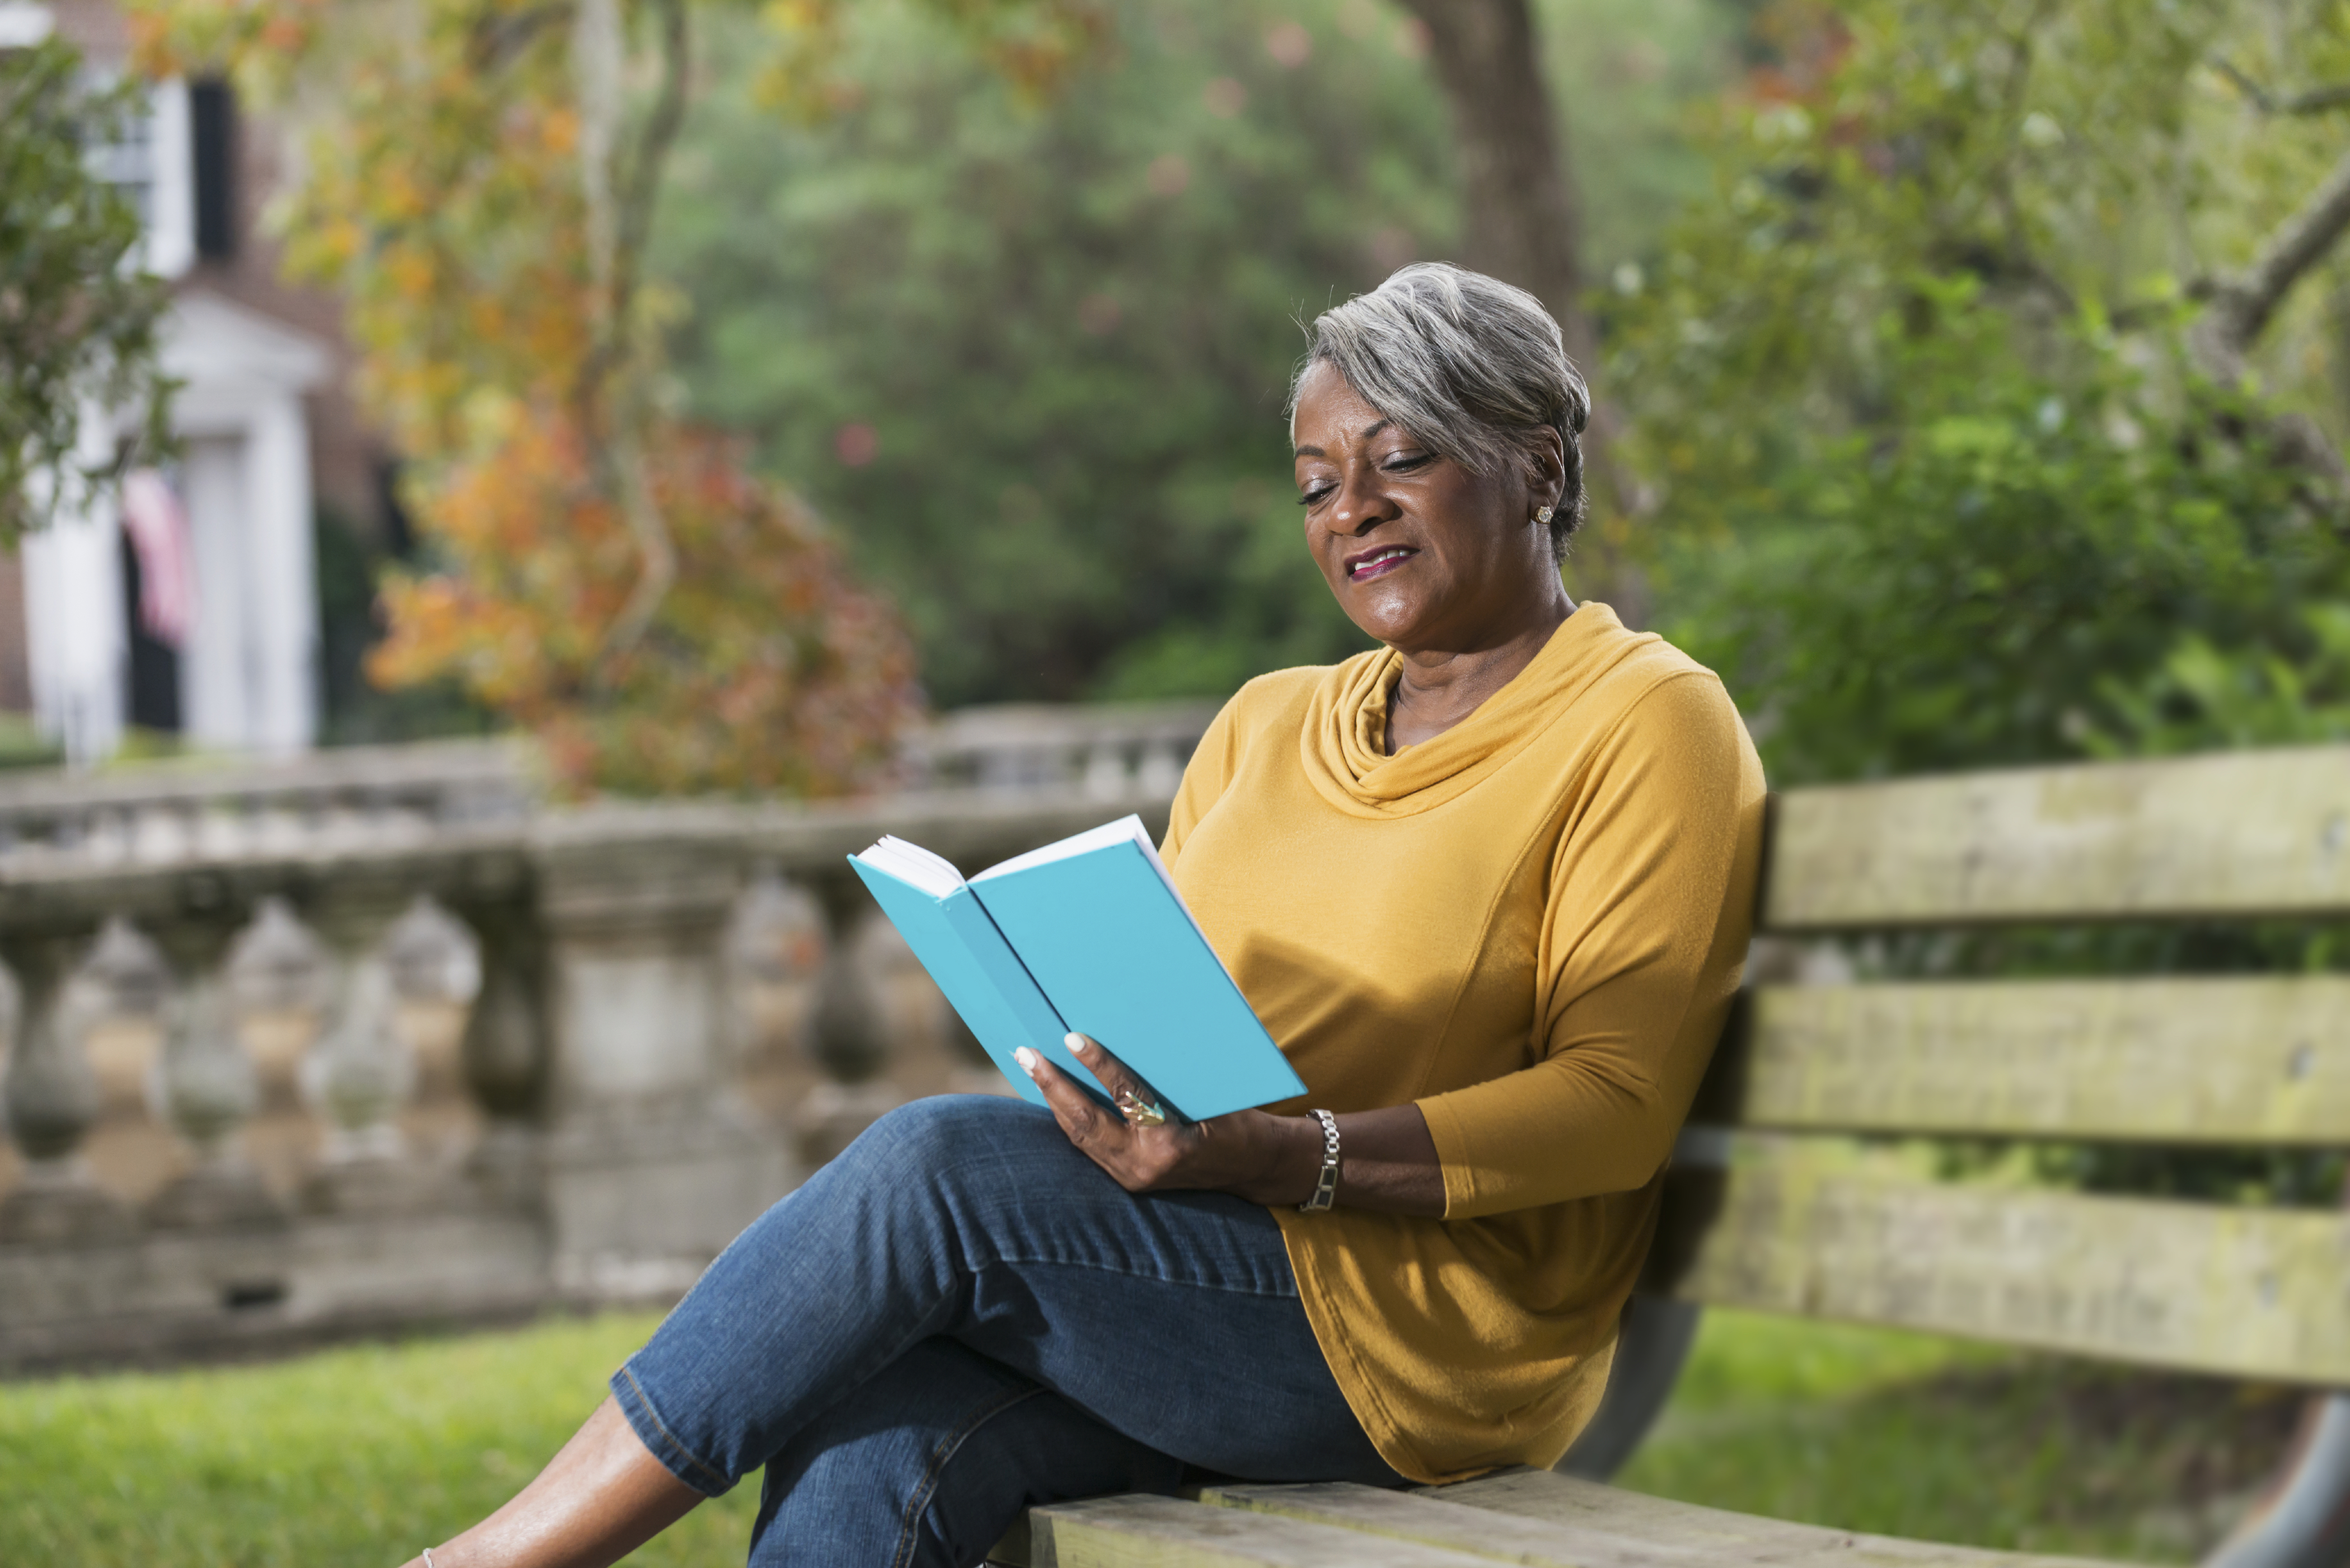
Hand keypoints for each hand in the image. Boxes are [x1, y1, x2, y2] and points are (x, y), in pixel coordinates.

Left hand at [1017, 1034, 1319, 1205]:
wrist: (1255, 1167)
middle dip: (1052, 1086)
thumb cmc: (1238, 1120)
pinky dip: (1068, 1117)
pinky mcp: (1127, 1179)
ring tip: (1029, 1066)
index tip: (1072, 1038)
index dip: (1098, 1065)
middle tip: (1026, 1054)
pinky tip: (1051, 1093)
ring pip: (1079, 1136)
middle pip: (1086, 1122)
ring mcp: (1132, 1178)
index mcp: (1170, 1143)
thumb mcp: (1212, 1094)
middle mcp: (1145, 1167)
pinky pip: (1087, 1144)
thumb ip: (1170, 1076)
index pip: (1125, 1097)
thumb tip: (1127, 1031)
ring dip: (1052, 1100)